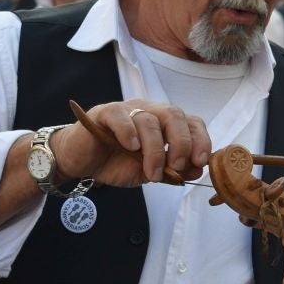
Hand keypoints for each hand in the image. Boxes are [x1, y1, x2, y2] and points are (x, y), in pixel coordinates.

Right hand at [50, 99, 210, 186]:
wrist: (83, 163)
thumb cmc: (117, 163)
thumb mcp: (150, 172)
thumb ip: (172, 170)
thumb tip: (197, 170)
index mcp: (164, 124)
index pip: (191, 122)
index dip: (200, 139)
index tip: (200, 161)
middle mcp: (149, 111)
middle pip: (174, 115)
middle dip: (181, 142)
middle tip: (177, 166)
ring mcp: (127, 110)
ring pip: (148, 120)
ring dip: (155, 150)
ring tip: (153, 173)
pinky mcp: (105, 113)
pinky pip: (121, 116)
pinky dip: (129, 132)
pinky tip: (131, 147)